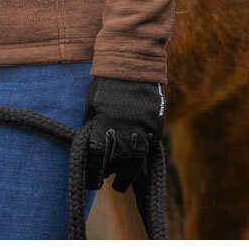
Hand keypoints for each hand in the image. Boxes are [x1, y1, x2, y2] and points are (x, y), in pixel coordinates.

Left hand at [82, 74, 164, 192]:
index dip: (93, 174)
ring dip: (131, 173)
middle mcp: (123, 131)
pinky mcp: (157, 123)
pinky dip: (145, 152)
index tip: (92, 183)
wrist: (131, 63)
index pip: (96, 159)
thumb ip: (92, 129)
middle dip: (116, 177)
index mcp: (102, 127)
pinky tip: (140, 158)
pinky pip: (152, 143)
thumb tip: (91, 151)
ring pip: (138, 160)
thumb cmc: (105, 85)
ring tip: (125, 182)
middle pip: (119, 164)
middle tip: (115, 186)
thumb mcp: (92, 107)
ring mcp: (143, 128)